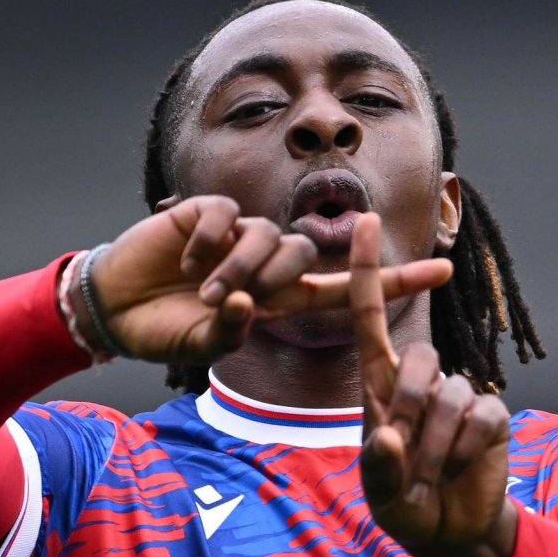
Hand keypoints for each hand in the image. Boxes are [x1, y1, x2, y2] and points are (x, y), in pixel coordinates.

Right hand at [80, 196, 453, 362]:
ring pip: (270, 237)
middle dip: (273, 280)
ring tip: (201, 289)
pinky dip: (209, 240)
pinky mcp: (209, 211)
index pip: (347, 289)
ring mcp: (239, 234)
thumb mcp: (202, 345)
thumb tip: (244, 304)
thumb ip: (229, 332)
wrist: (113, 309)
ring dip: (237, 267)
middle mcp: (267, 265)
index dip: (395, 280)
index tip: (445, 269)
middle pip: (305, 254)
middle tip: (224, 302)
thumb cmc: (162, 331)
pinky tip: (185, 257)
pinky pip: (229, 217)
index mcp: (277, 301)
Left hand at [351, 212, 516, 556]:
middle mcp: (420, 380)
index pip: (369, 318)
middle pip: (419, 358)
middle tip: (405, 461)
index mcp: (381, 385)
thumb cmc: (404, 504)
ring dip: (437, 447)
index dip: (364, 271)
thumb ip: (377, 470)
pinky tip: (463, 468)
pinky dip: (465, 451)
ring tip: (431, 479)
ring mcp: (458, 394)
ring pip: (449, 396)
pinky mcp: (491, 413)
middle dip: (411, 410)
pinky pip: (479, 416)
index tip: (363, 222)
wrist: (452, 532)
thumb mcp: (380, 495)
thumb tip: (387, 435)